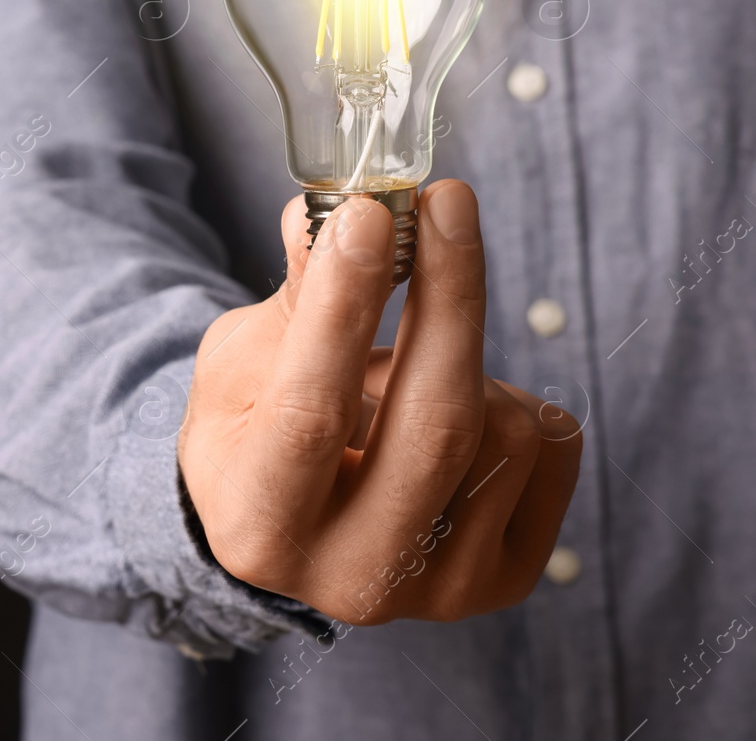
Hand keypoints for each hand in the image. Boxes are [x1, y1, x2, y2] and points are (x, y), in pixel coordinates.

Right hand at [176, 181, 581, 623]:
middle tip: (445, 204)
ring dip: (460, 355)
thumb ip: (296, 299)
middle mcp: (348, 576)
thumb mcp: (239, 362)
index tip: (370, 213)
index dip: (344, 304)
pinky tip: (453, 408)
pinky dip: (509, 396)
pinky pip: (552, 446)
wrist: (289, 522)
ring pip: (503, 426)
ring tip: (400, 366)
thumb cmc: (250, 428)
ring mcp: (437, 588)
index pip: (311, 411)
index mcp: (259, 526)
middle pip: (435, 423)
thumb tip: (341, 212)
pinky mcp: (505, 577)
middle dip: (448, 294)